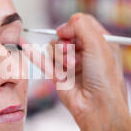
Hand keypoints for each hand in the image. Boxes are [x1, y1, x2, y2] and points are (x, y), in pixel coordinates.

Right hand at [21, 12, 129, 128]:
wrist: (97, 106)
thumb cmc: (105, 79)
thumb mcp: (99, 43)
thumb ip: (81, 25)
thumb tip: (62, 26)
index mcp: (101, 43)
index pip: (83, 24)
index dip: (74, 25)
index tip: (70, 32)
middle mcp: (86, 53)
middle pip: (66, 35)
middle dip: (66, 42)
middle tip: (70, 52)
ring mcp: (71, 64)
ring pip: (55, 47)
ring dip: (59, 55)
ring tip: (69, 67)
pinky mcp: (59, 76)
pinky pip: (44, 61)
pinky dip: (35, 54)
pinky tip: (25, 46)